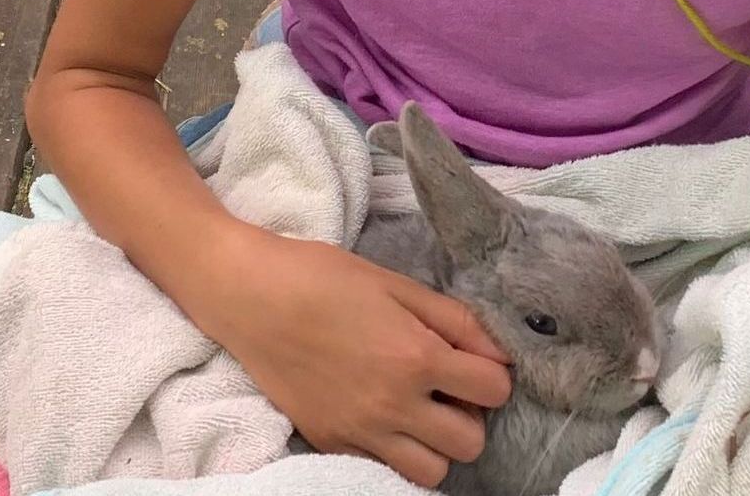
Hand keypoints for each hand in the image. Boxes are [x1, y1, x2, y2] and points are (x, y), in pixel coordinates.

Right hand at [212, 231, 511, 487]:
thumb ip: (454, 319)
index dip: (493, 373)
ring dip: (436, 444)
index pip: (494, 390)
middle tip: (449, 386)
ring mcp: (360, 432)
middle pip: (470, 443)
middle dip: (470, 415)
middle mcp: (393, 405)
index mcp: (416, 356)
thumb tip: (498, 351)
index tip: (476, 360)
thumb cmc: (323, 277)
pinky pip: (384, 470)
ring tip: (419, 408)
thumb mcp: (396, 283)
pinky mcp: (330, 444)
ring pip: (431, 473)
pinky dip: (395, 452)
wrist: (251, 297)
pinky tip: (383, 416)